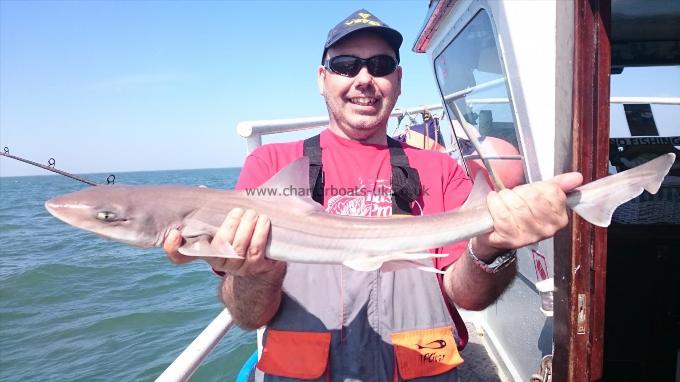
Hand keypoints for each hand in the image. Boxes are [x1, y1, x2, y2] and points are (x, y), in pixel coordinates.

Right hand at [163, 208, 284, 276]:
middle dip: (230, 225)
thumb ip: (210, 210)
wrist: (260, 258)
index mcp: (203, 250)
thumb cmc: (236, 233)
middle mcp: (217, 262)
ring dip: (246, 228)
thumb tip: (202, 190)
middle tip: (239, 211)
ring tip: (252, 214)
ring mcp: (235, 266)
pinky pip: (255, 251)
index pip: (180, 255)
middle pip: (219, 246)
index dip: (172, 247)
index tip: (174, 233)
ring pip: (238, 248)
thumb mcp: (221, 223)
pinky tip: (263, 222)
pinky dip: (260, 234)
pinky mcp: (254, 268)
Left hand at [472, 172, 583, 258]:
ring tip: (501, 198)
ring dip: (505, 197)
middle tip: (512, 195)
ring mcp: (530, 236)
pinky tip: (493, 202)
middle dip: (519, 191)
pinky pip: (502, 215)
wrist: (497, 231)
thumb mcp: (539, 195)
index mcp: (559, 218)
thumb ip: (558, 185)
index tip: (527, 191)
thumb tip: (577, 177)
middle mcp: (547, 230)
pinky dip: (494, 204)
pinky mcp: (511, 239)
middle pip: (534, 198)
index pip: (552, 192)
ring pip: (517, 206)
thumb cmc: (520, 210)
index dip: (535, 187)